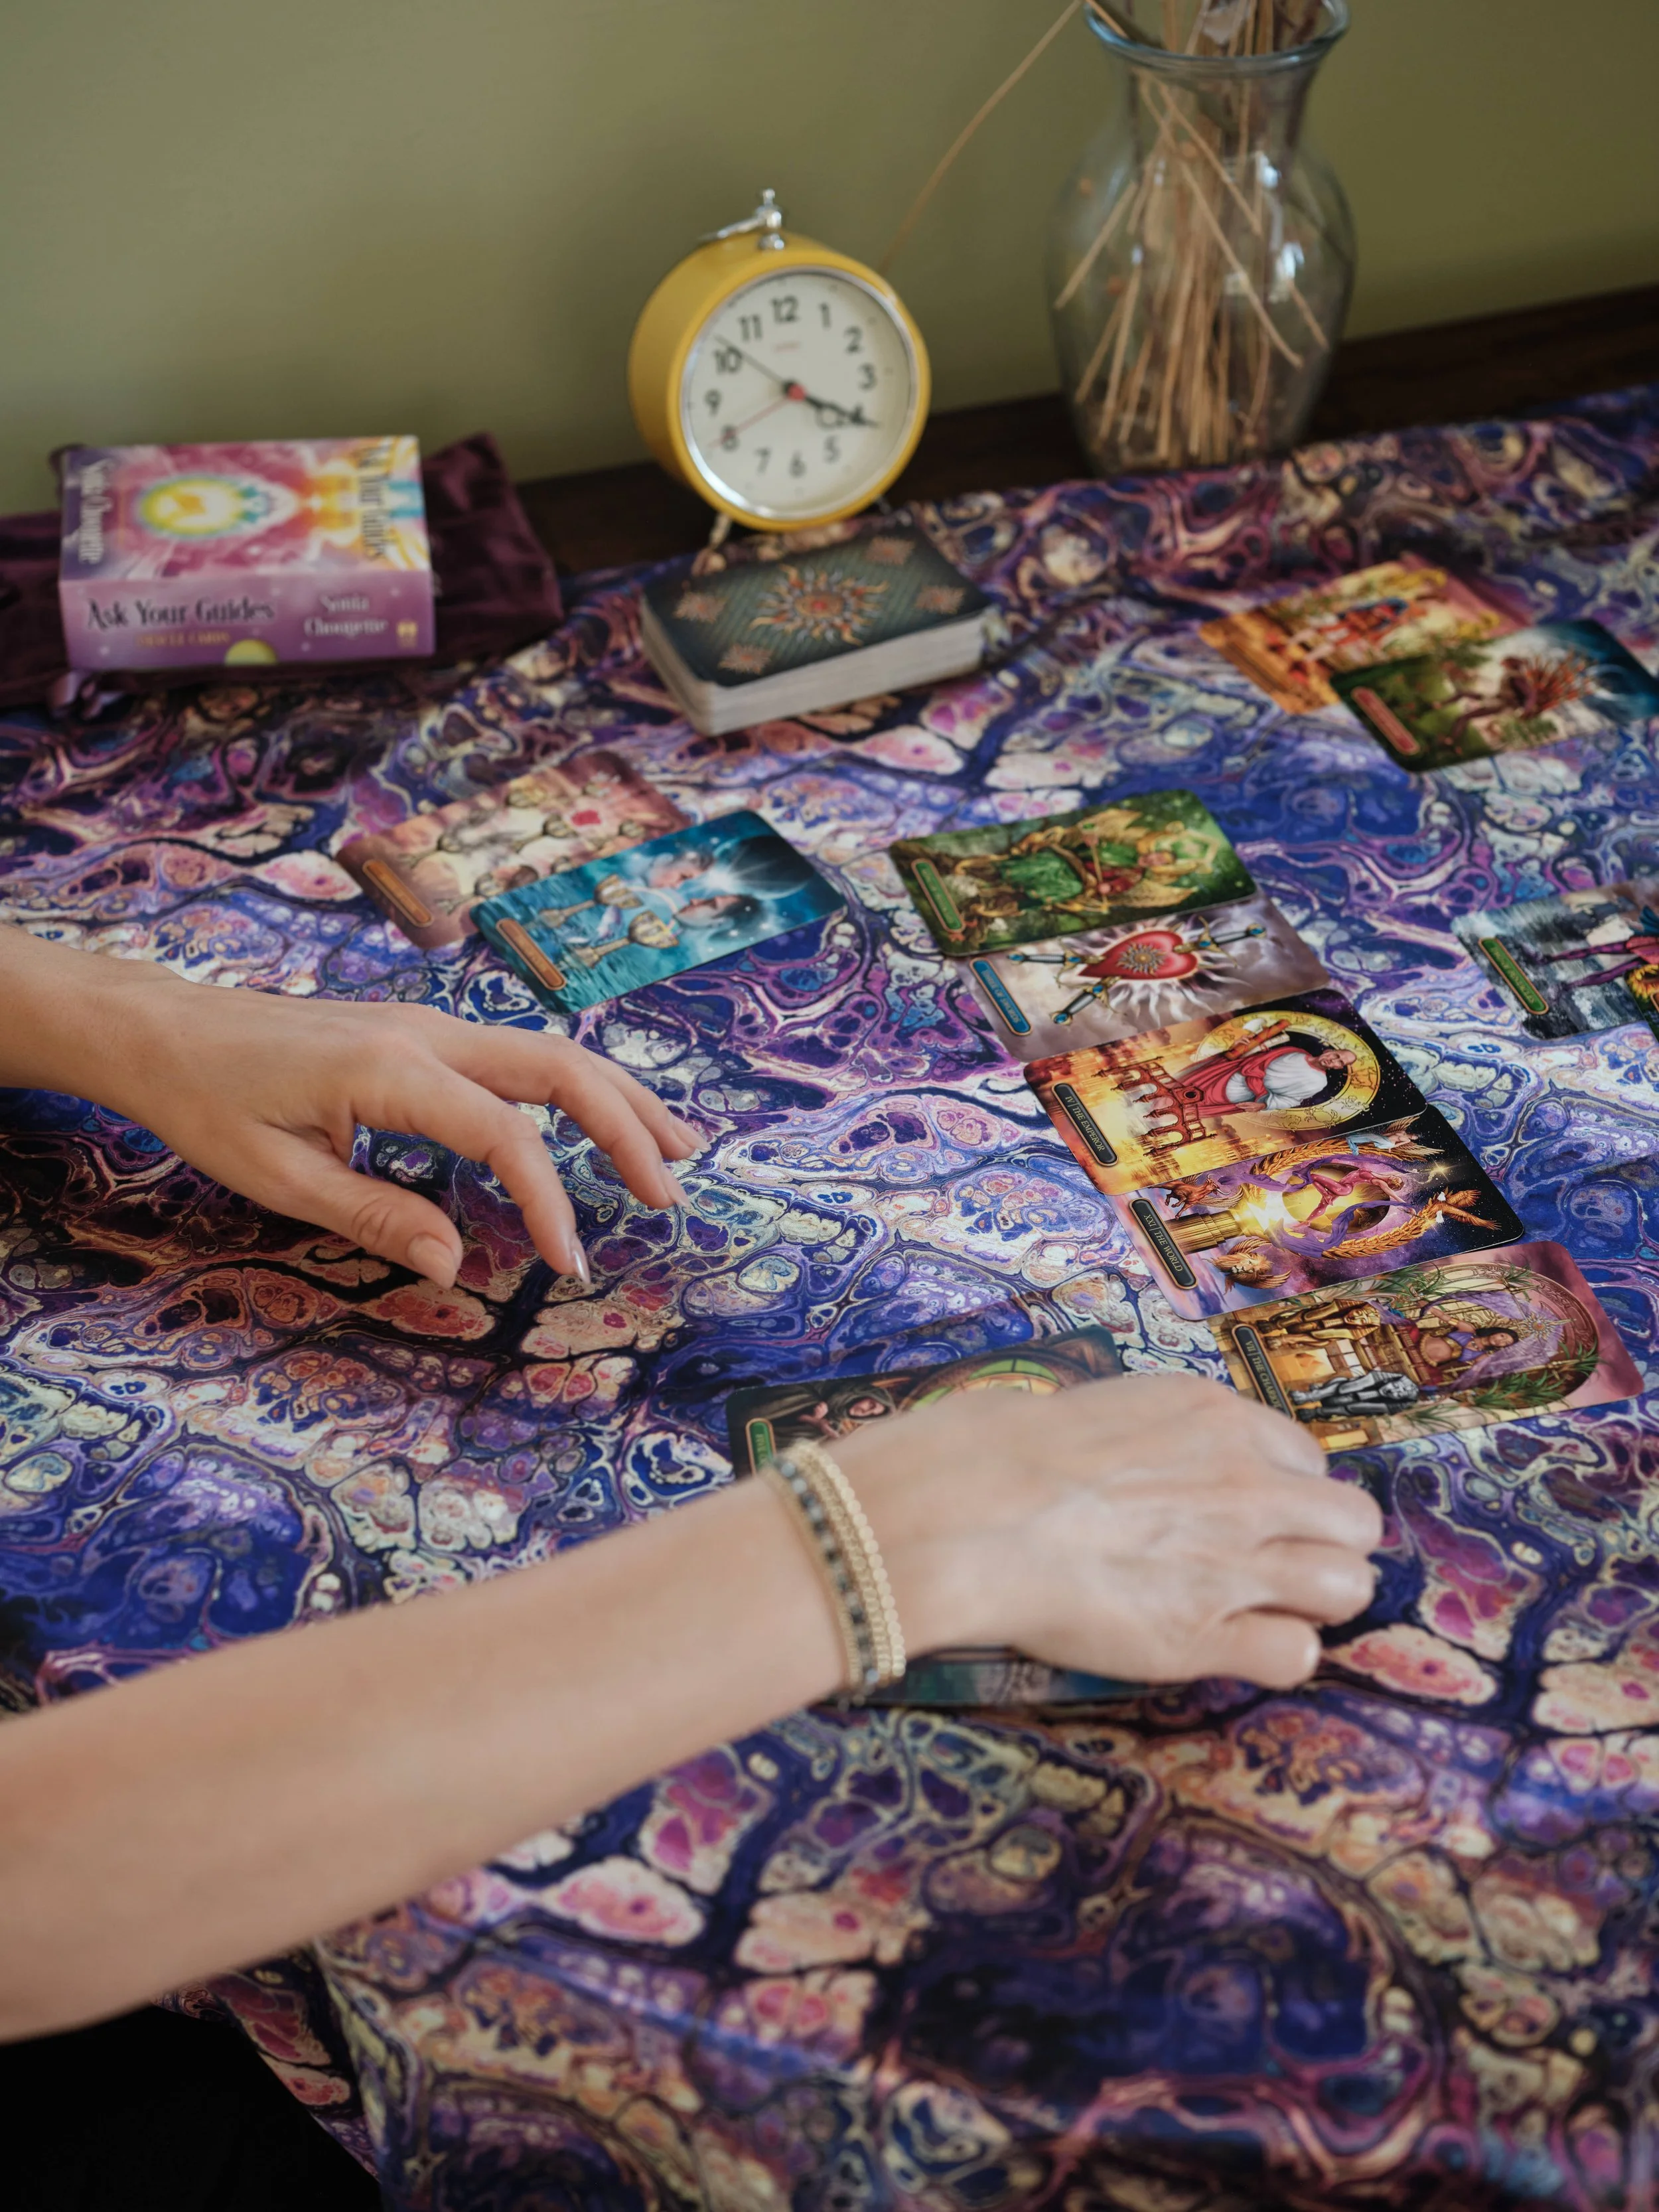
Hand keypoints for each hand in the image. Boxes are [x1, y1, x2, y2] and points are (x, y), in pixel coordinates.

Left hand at [98, 972, 697, 1286]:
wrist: (166, 1030)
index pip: (504, 1134)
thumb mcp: (276, 1175)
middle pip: (559, 1069)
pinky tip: (606, 1118)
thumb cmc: (209, 1103)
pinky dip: (578, 1086)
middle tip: (668, 1195)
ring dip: (620, 1098)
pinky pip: (521, 1055)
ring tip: (678, 1149)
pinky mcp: (426, 1034)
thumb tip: (456, 1265)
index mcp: (391, 1070)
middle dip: (626, 1128)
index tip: (568, 1260)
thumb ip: (374, 1215)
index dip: (549, 1199)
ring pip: (552, 1051)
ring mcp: (431, 1025)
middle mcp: (427, 1034)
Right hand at [838, 1372, 1380, 1688]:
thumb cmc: (1011, 1450)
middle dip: (1323, 1546)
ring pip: (1347, 1588)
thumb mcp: (1107, 1407)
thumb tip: (1161, 1452)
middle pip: (1355, 1524)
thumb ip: (1165, 1432)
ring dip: (1313, 1602)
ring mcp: (1236, 1565)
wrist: (974, 1514)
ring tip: (1260, 1609)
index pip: (1308, 1459)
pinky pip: (1297, 1656)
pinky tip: (1232, 1647)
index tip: (1246, 1511)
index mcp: (1220, 1421)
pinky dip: (1274, 1656)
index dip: (1282, 1491)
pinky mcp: (1207, 1637)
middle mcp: (1248, 1488)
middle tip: (1272, 1565)